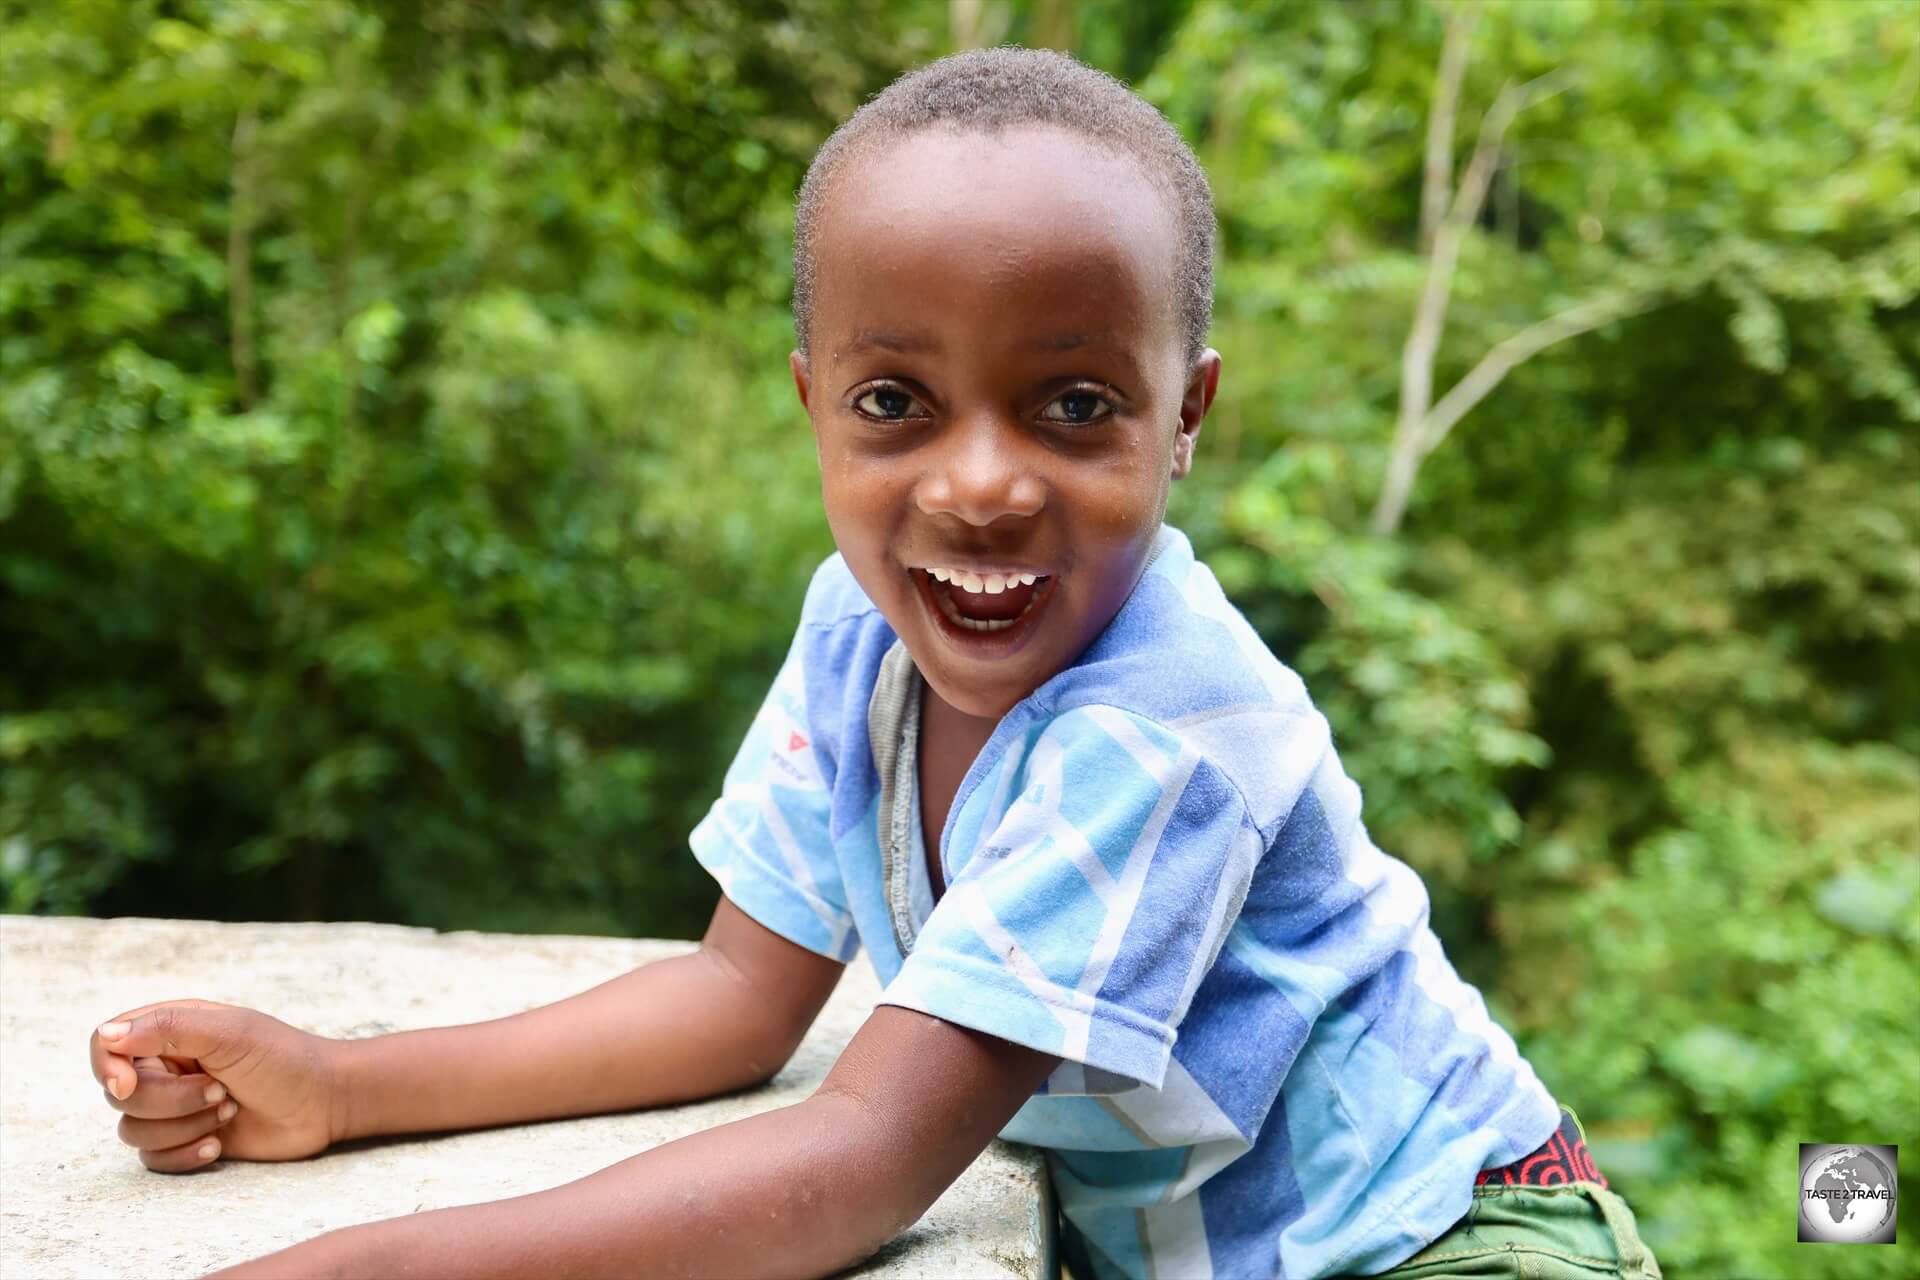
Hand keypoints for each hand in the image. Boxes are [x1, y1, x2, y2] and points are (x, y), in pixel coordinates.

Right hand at [89, 1000, 340, 1172]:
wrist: (325, 1101)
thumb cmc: (284, 1058)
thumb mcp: (230, 1033)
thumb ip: (168, 1028)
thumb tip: (106, 1034)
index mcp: (170, 1029)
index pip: (104, 1044)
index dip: (107, 1067)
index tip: (128, 1084)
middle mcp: (166, 1066)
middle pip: (121, 1095)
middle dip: (171, 1100)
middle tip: (221, 1090)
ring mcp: (174, 1105)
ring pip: (133, 1130)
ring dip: (183, 1126)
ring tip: (229, 1109)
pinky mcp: (186, 1139)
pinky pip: (153, 1159)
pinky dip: (184, 1155)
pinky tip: (219, 1143)